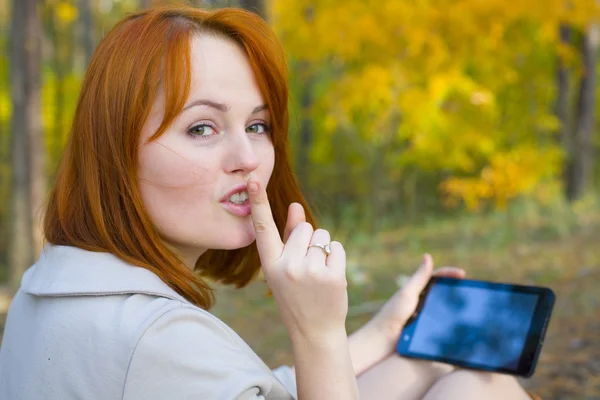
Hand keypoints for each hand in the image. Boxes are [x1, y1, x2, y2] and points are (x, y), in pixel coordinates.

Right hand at [247, 178, 348, 341]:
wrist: (314, 330)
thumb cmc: (296, 295)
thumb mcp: (284, 268)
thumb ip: (288, 235)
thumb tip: (295, 206)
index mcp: (269, 264)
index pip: (263, 228)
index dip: (258, 202)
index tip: (253, 179)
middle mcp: (286, 266)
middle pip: (304, 228)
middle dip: (309, 240)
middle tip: (306, 268)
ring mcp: (310, 271)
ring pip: (322, 236)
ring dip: (323, 249)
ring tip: (317, 274)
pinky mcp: (332, 275)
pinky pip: (337, 247)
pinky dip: (336, 258)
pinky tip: (330, 276)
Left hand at [368, 255, 465, 352]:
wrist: (384, 341)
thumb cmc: (393, 315)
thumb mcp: (407, 293)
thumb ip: (419, 278)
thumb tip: (428, 256)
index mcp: (416, 290)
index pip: (435, 277)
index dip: (449, 274)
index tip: (462, 274)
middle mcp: (421, 302)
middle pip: (442, 293)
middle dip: (456, 291)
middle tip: (471, 292)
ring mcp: (424, 317)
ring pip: (444, 310)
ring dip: (456, 309)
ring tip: (471, 308)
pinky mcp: (427, 331)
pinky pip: (442, 325)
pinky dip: (451, 324)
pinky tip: (462, 326)